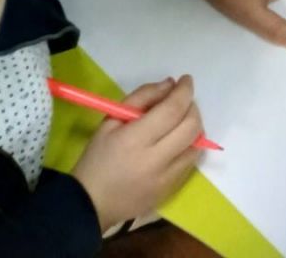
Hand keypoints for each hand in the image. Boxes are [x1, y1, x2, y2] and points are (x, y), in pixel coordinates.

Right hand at [72, 77, 205, 230]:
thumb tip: (170, 84)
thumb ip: (142, 97)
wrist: (88, 206)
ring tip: (179, 121)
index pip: (173, 109)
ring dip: (193, 127)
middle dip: (192, 107)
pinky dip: (188, 147)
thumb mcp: (110, 120)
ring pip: (196, 146)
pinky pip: (189, 164)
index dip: (184, 91)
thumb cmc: (96, 159)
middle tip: (182, 101)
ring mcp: (165, 179)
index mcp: (137, 140)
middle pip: (191, 127)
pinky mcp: (169, 192)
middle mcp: (156, 160)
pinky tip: (175, 143)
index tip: (186, 80)